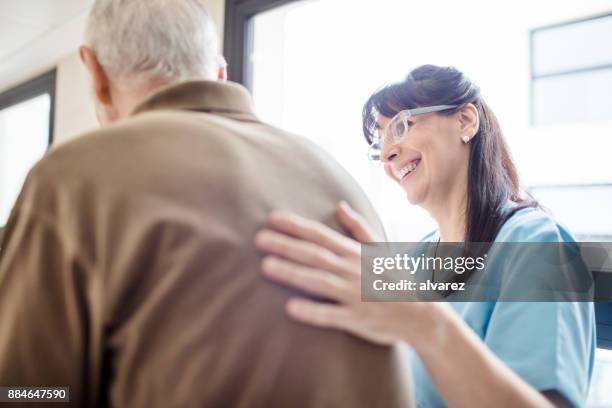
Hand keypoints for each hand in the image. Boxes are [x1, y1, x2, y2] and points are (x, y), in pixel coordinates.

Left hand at [254, 201, 435, 345]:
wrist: (421, 315)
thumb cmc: (395, 279)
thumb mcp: (381, 249)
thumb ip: (358, 228)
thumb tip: (340, 205)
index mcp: (355, 253)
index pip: (321, 235)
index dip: (296, 226)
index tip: (272, 218)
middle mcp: (353, 270)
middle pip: (314, 255)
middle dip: (286, 246)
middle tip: (258, 239)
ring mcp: (354, 294)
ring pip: (319, 281)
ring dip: (292, 273)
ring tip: (265, 267)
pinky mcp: (356, 318)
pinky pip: (331, 315)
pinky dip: (312, 311)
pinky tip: (290, 307)